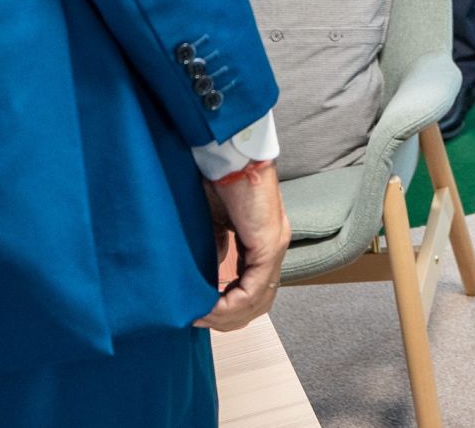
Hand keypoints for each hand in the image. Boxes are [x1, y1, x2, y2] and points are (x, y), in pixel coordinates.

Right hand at [197, 162, 291, 331]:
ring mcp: (274, 245)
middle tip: (200, 319)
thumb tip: (212, 271)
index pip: (255, 289)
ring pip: (258, 300)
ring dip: (226, 315)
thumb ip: (216, 247)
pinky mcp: (269, 243)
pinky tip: (207, 307)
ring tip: (200, 315)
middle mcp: (274, 245)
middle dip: (228, 318)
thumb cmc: (216, 179)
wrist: (227, 154)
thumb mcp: (213, 221)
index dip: (229, 307)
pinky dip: (228, 304)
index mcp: (263, 239)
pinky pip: (252, 289)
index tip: (201, 312)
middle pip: (260, 301)